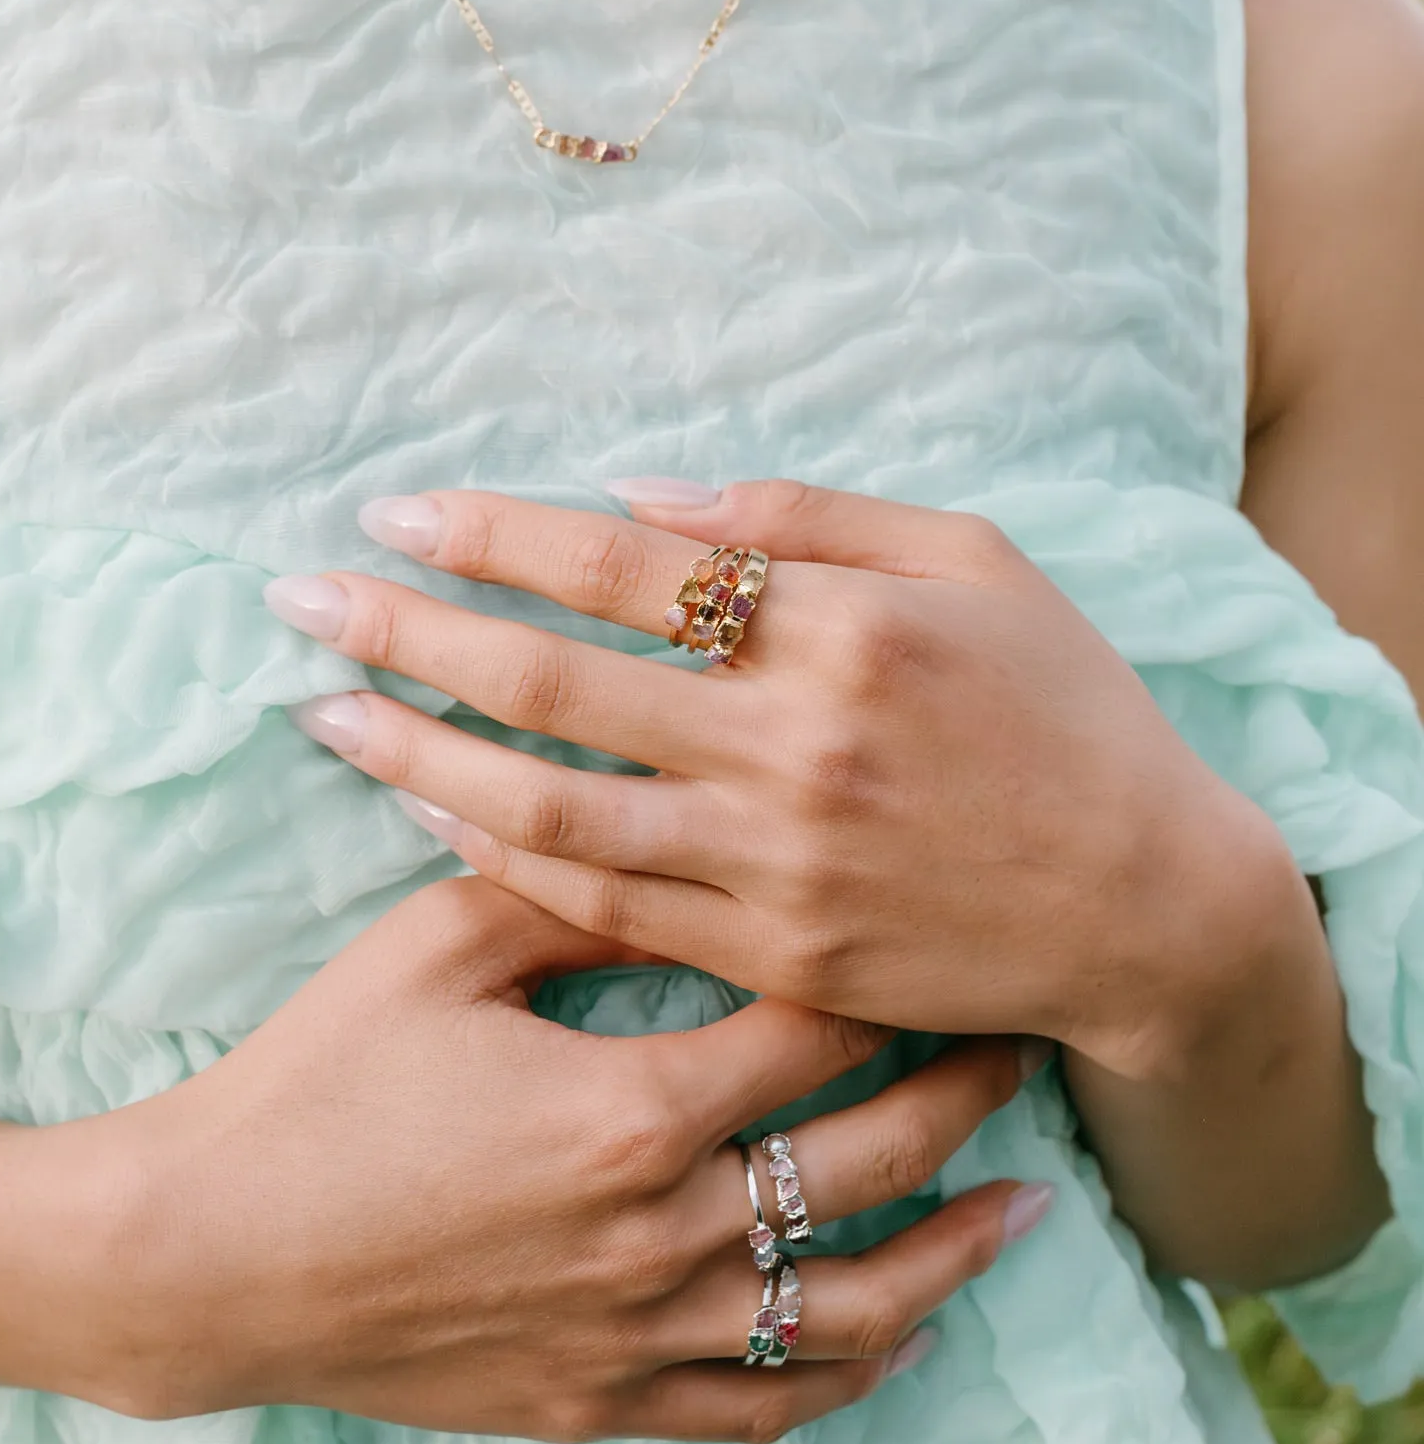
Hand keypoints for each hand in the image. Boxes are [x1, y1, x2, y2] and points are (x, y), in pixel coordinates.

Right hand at [91, 877, 1049, 1439]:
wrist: (211, 1255)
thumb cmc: (317, 1085)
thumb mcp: (434, 952)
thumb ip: (570, 892)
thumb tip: (677, 835)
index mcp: (630, 1106)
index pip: (815, 1027)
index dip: (892, 971)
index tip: (949, 931)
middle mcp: (664, 1230)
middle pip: (868, 1155)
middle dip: (963, 1091)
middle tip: (1025, 1038)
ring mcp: (642, 1332)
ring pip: (854, 1303)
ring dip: (954, 1248)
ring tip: (1028, 1202)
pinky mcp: (603, 1398)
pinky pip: (768, 1402)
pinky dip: (852, 1366)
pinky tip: (904, 1330)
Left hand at [264, 481, 1301, 1074]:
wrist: (1147, 901)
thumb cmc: (1067, 710)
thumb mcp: (973, 561)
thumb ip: (806, 517)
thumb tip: (639, 490)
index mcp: (839, 628)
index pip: (618, 568)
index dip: (492, 534)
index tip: (392, 510)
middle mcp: (790, 745)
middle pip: (554, 683)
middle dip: (409, 634)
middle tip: (297, 601)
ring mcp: (773, 861)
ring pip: (552, 807)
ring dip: (424, 757)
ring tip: (324, 716)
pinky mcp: (770, 952)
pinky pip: (607, 905)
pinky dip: (508, 858)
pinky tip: (433, 816)